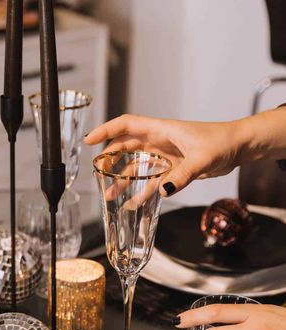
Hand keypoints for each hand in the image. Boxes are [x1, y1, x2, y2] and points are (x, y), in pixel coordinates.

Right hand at [84, 114, 247, 196]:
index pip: (127, 125)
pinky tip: (134, 203)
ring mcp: (165, 155)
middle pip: (126, 147)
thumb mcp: (202, 159)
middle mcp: (159, 141)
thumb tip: (162, 190)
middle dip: (110, 159)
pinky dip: (143, 191)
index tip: (90, 140)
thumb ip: (183, 175)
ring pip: (137, 166)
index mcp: (162, 129)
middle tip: (97, 173)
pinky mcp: (173, 168)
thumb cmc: (222, 142)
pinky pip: (153, 180)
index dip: (106, 130)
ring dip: (124, 179)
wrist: (239, 147)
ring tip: (111, 195)